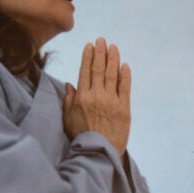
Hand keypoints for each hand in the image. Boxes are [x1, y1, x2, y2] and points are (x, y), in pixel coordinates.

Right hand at [63, 38, 130, 155]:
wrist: (98, 152)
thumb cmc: (81, 137)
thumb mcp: (68, 119)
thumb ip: (68, 100)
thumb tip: (69, 84)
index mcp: (82, 97)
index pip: (85, 71)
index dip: (88, 57)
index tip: (90, 46)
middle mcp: (96, 96)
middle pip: (99, 69)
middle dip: (100, 53)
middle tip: (102, 40)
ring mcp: (111, 101)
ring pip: (112, 75)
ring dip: (113, 59)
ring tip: (113, 47)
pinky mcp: (124, 108)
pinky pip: (125, 88)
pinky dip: (125, 75)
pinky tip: (125, 65)